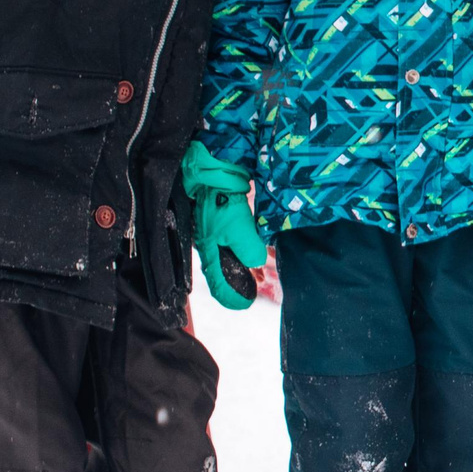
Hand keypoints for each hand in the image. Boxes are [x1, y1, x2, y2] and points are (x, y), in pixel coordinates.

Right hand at [181, 141, 269, 310]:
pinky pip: (235, 240)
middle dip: (240, 283)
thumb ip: (247, 247)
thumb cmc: (218, 198)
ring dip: (245, 266)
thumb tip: (257, 262)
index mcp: (209, 251)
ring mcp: (215, 231)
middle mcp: (211, 244)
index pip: (218, 284)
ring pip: (231, 256)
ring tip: (262, 273)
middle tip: (259, 287)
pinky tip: (259, 247)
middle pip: (225, 272)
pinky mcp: (222, 218)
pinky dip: (247, 248)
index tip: (247, 303)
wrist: (210, 168)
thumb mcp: (234, 225)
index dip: (232, 297)